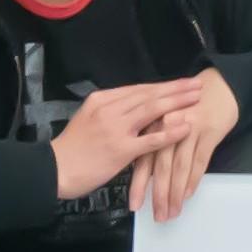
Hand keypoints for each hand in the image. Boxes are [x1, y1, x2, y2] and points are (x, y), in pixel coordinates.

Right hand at [51, 77, 208, 197]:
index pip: (138, 89)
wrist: (55, 169)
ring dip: (177, 103)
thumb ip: (110, 112)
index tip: (180, 83)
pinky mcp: (121, 150)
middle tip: (196, 85)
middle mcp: (110, 109)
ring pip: (152, 110)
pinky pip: (151, 139)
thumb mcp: (88, 119)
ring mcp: (116, 129)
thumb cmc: (72, 148)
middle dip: (175, 89)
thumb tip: (132, 107)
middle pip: (149, 95)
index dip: (162, 86)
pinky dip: (170, 132)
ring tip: (196, 99)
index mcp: (101, 100)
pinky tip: (186, 128)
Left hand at [127, 67, 245, 220]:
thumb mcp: (166, 118)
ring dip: (175, 193)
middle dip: (157, 195)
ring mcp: (189, 129)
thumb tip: (145, 174)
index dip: (138, 185)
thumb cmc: (190, 104)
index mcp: (154, 122)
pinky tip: (188, 195)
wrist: (220, 86)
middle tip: (156, 215)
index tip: (135, 205)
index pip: (142, 159)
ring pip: (179, 168)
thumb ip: (154, 141)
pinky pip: (199, 161)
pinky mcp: (208, 132)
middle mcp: (168, 126)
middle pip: (160, 166)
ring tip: (173, 211)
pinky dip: (193, 180)